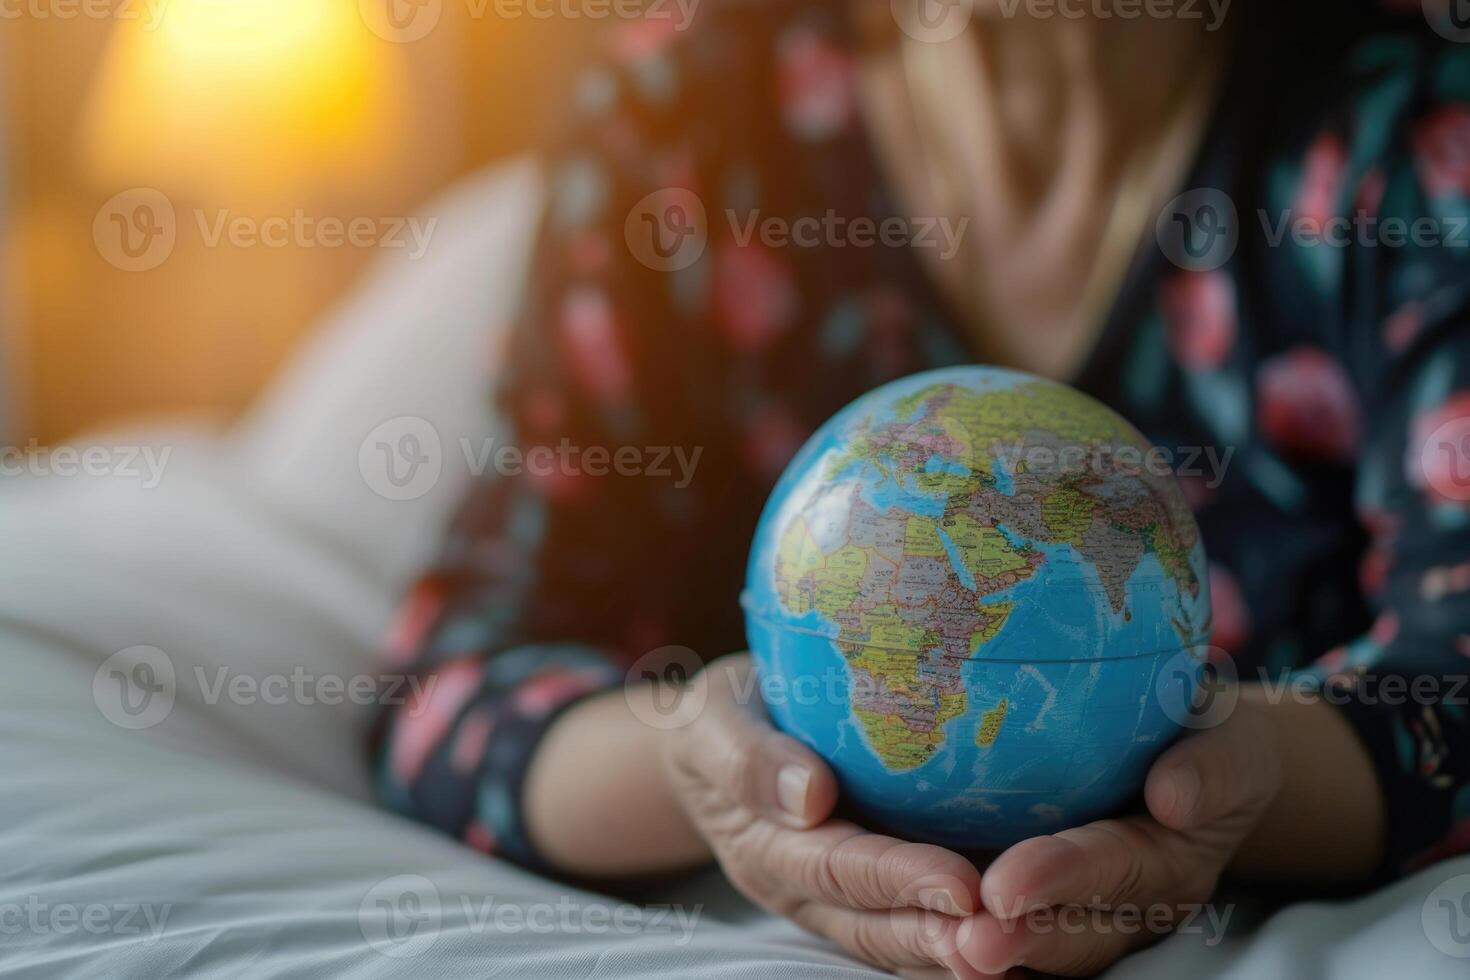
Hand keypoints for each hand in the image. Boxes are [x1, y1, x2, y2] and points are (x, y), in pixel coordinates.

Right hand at [660, 654, 994, 978]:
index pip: (835, 867)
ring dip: (950, 948)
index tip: (961, 881)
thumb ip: (746, 757)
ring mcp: (834, 899)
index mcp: (764, 845)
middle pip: (871, 924)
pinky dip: (955, 931)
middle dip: (936, 935)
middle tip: (1004, 938)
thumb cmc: (717, 718)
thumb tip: (809, 794)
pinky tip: (1017, 928)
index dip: (897, 879)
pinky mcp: (865, 891)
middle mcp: (802, 886)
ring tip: (1017, 948)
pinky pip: (909, 922)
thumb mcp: (711, 720)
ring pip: (894, 938)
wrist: (713, 740)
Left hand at [956, 697, 1281, 975]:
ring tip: (941, 948)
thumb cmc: (1206, 737)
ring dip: (987, 956)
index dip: (1063, 878)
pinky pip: (1005, 950)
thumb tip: (1173, 795)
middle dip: (1020, 940)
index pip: (1116, 871)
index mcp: (1171, 860)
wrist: (1196, 763)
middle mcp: (1125, 908)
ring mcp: (1083, 920)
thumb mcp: (1229, 740)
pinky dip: (957, 947)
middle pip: (1073, 935)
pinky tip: (918, 937)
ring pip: (1036, 957)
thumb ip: (1213, 767)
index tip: (1007, 884)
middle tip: (966, 939)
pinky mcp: (1040, 916)